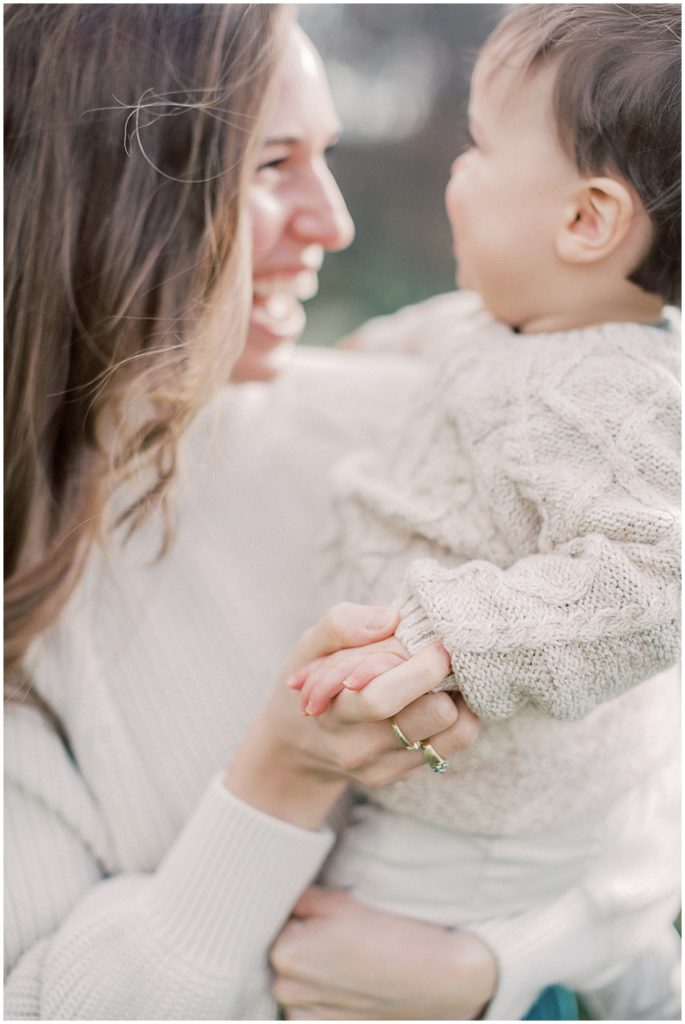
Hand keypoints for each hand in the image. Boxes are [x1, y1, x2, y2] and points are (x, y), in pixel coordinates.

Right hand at [226, 603, 477, 827]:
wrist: (299, 746)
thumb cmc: (314, 685)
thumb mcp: (310, 646)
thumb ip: (341, 625)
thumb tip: (389, 620)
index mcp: (334, 712)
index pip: (384, 698)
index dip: (422, 666)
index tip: (437, 641)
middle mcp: (361, 746)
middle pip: (433, 714)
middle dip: (445, 677)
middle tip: (441, 653)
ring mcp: (386, 766)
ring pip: (454, 728)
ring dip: (456, 695)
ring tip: (438, 676)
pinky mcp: (405, 773)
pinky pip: (457, 741)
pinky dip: (460, 714)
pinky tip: (439, 697)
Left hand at [271, 886, 497, 1019]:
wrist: (431, 979)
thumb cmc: (385, 934)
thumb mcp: (337, 901)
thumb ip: (297, 898)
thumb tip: (277, 897)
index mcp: (285, 951)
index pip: (273, 922)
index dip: (299, 915)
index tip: (323, 916)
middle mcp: (286, 989)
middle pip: (281, 953)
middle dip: (301, 941)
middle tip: (337, 935)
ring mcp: (302, 1015)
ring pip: (293, 979)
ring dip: (310, 969)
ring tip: (348, 959)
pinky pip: (306, 1004)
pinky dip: (321, 993)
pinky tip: (350, 981)